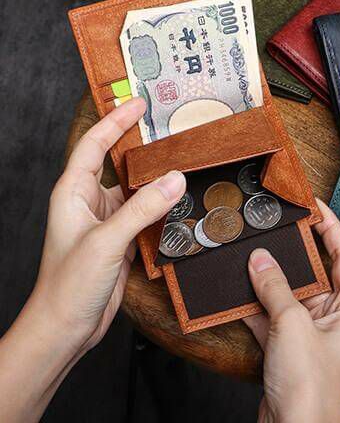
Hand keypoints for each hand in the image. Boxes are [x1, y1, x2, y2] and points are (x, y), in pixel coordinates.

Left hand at [0, 97, 185, 421]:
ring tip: (182, 159)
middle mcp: (89, 201)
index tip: (139, 103)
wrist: (65, 328)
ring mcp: (106, 220)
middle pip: (118, 162)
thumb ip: (142, 208)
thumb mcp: (106, 240)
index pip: (95, 144)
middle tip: (168, 124)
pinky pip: (145, 211)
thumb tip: (175, 178)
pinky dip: (162, 204)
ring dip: (156, 176)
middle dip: (140, 143)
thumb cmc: (69, 285)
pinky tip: (181, 199)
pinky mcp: (121, 238)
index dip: (116, 120)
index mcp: (73, 192)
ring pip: (136, 188)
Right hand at [244, 199, 339, 422]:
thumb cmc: (312, 388)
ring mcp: (313, 331)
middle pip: (318, 270)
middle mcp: (337, 317)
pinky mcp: (291, 346)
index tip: (315, 205)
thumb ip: (275, 287)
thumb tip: (261, 260)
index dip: (332, 226)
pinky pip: (275, 314)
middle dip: (297, 249)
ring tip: (254, 251)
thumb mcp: (293, 325)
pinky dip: (257, 303)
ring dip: (272, 277)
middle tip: (280, 224)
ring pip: (292, 292)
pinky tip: (239, 290)